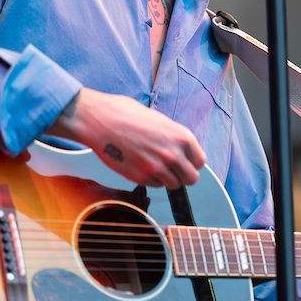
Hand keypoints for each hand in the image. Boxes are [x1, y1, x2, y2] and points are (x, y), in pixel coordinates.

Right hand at [46, 88, 205, 187]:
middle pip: (192, 179)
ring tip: (154, 165)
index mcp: (181, 136)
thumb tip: (181, 150)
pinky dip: (151, 179)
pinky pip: (155, 185)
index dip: (192, 162)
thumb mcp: (159, 120)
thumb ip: (173, 137)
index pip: (200, 161)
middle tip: (174, 170)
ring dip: (167, 178)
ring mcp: (156, 167)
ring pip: (173, 185)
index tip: (185, 162)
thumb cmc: (126, 115)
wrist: (100, 121)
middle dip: (184, 175)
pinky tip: (141, 165)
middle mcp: (173, 154)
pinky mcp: (140, 177)